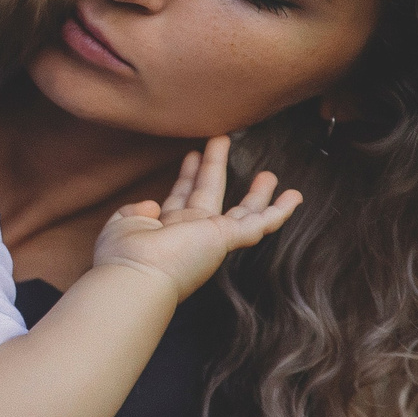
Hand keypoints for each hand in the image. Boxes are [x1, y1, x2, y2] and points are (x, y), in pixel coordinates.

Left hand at [93, 134, 301, 297]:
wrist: (136, 277)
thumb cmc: (124, 255)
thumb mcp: (123, 225)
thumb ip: (135, 211)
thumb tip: (151, 204)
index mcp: (166, 229)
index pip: (180, 197)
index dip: (186, 175)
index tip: (191, 154)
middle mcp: (191, 233)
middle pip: (209, 194)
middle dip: (215, 166)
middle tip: (222, 139)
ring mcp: (212, 237)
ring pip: (242, 212)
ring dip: (255, 193)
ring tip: (269, 173)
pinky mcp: (227, 238)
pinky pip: (259, 224)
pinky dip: (278, 211)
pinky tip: (294, 197)